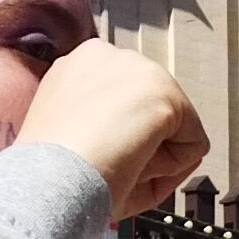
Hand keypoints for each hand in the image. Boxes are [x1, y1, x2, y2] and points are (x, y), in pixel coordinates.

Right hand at [16, 35, 208, 236]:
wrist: (45, 182)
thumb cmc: (51, 175)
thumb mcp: (76, 141)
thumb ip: (116, 132)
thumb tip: (176, 144)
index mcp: (78, 66)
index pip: (125, 106)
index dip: (117, 143)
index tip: (91, 159)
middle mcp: (108, 55)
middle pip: (152, 114)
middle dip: (139, 149)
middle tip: (102, 168)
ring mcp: (138, 69)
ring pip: (174, 128)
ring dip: (152, 160)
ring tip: (113, 166)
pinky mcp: (164, 93)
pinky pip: (193, 144)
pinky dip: (172, 169)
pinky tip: (134, 167)